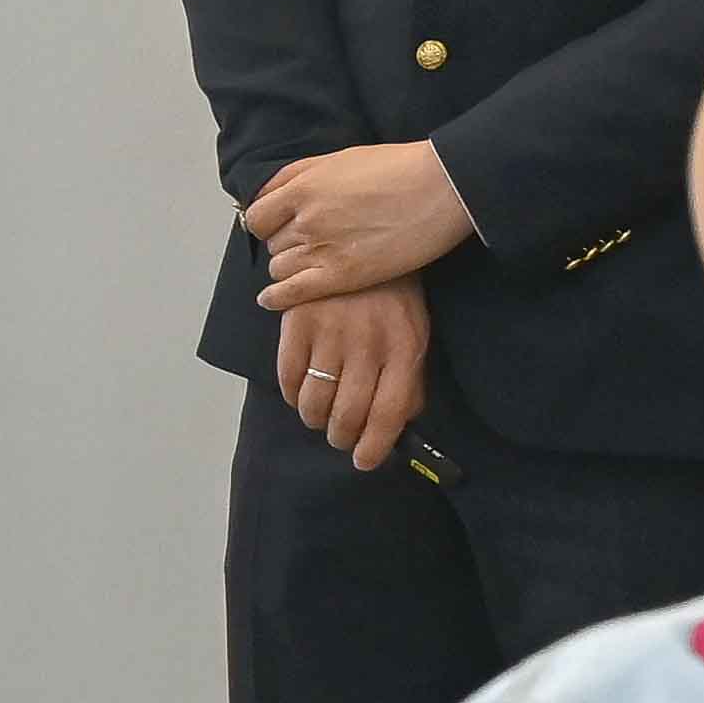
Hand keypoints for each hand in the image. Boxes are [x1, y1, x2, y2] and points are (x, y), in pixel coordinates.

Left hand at [245, 141, 474, 305]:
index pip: (256, 216)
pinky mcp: (342, 276)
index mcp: (303, 188)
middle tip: (307, 245)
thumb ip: (299, 174)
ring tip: (308, 266)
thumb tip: (268, 192)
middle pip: (272, 243)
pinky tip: (271, 300)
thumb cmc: (398, 168)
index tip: (276, 227)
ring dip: (290, 268)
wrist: (442, 188)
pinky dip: (277, 298)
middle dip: (285, 244)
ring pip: (280, 268)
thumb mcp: (339, 159)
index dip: (266, 223)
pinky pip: (291, 293)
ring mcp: (322, 249)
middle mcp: (306, 220)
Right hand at [277, 287, 431, 471]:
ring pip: (314, 402)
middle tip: (339, 437)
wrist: (358, 241)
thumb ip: (409, 379)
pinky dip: (292, 395)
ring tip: (320, 416)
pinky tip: (301, 391)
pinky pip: (288, 378)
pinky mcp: (298, 324)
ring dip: (315, 419)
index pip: (388, 413)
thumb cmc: (392, 296)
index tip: (363, 461)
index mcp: (404, 349)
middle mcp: (367, 345)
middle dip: (341, 436)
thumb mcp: (414, 334)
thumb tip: (396, 426)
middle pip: (348, 414)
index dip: (374, 446)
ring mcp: (329, 334)